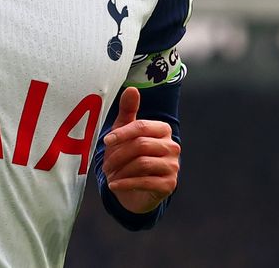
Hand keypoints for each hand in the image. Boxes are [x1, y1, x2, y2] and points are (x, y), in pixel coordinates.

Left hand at [102, 86, 179, 213]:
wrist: (135, 189)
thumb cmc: (129, 156)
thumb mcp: (124, 132)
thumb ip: (128, 110)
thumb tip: (132, 88)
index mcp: (163, 130)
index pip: (141, 127)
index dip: (122, 133)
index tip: (106, 141)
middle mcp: (172, 146)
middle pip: (141, 145)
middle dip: (119, 155)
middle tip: (105, 165)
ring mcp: (173, 166)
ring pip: (142, 164)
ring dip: (121, 171)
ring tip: (110, 176)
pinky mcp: (170, 184)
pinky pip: (145, 182)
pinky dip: (125, 184)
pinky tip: (114, 185)